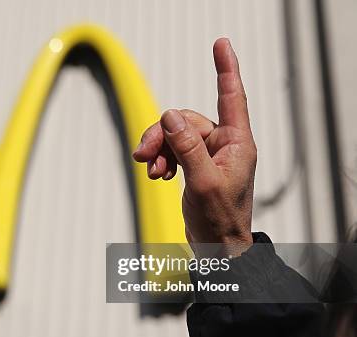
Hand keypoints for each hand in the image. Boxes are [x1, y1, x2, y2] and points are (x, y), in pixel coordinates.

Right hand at [133, 38, 256, 255]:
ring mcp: (208, 155)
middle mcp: (224, 144)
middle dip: (161, 135)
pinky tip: (157, 175)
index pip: (231, 97)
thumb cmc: (219, 220)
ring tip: (150, 170)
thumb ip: (187, 147)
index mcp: (236, 143)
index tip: (220, 44)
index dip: (226, 69)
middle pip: (186, 121)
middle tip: (143, 156)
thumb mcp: (202, 182)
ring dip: (159, 149)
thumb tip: (170, 115)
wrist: (216, 248)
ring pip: (175, 135)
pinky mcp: (195, 165)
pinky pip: (173, 150)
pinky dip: (161, 159)